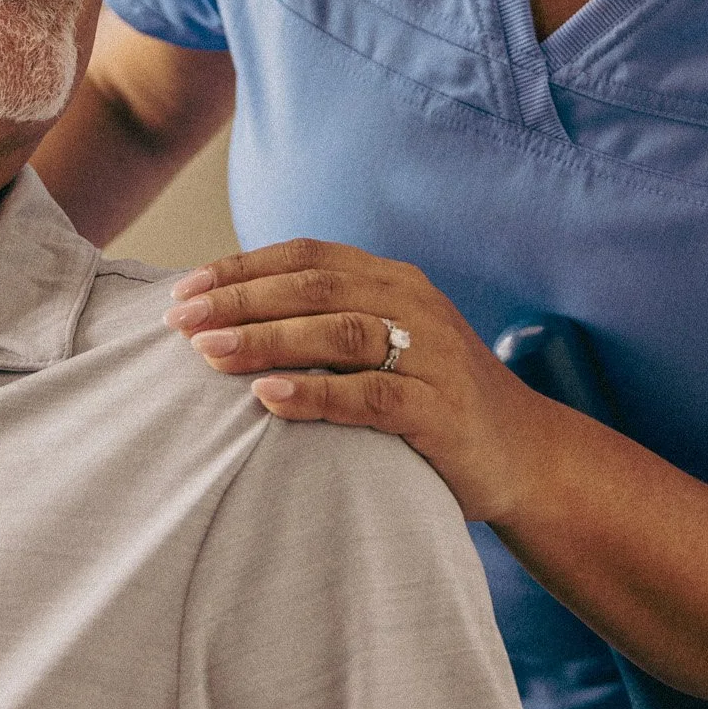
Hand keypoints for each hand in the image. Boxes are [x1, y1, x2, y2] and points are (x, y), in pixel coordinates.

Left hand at [164, 239, 539, 522]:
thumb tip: (230, 317)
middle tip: (181, 320)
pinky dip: (316, 393)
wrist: (527, 453)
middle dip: (240, 300)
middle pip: (314, 286)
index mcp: (394, 280)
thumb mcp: (387, 343)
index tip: (185, 287)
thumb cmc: (434, 398)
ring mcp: (432, 354)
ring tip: (211, 352)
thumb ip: (329, 321)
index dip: (242, 267)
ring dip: (268, 338)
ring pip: (339, 331)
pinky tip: (268, 397)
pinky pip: (372, 395)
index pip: (307, 255)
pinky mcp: (441, 409)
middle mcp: (414, 305)